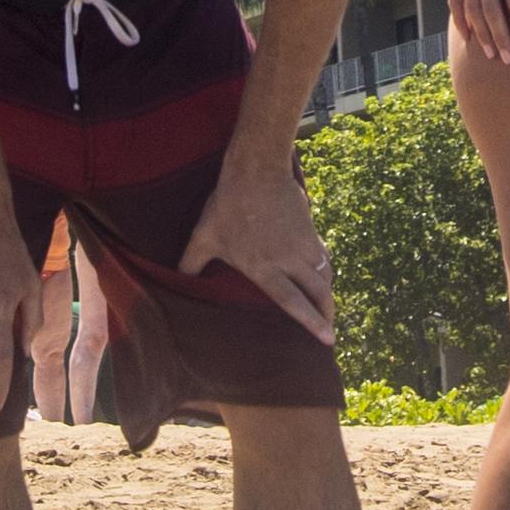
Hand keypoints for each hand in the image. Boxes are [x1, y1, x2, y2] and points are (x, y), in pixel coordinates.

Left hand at [175, 161, 340, 348]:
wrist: (257, 170)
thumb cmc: (227, 204)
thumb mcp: (204, 235)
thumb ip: (191, 262)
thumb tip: (178, 280)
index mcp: (262, 267)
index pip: (292, 301)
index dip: (311, 321)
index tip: (328, 339)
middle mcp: (288, 259)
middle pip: (318, 293)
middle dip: (328, 314)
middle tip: (331, 333)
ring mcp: (302, 244)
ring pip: (325, 275)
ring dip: (329, 294)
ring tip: (329, 308)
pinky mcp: (310, 229)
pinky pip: (324, 256)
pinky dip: (326, 270)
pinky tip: (324, 274)